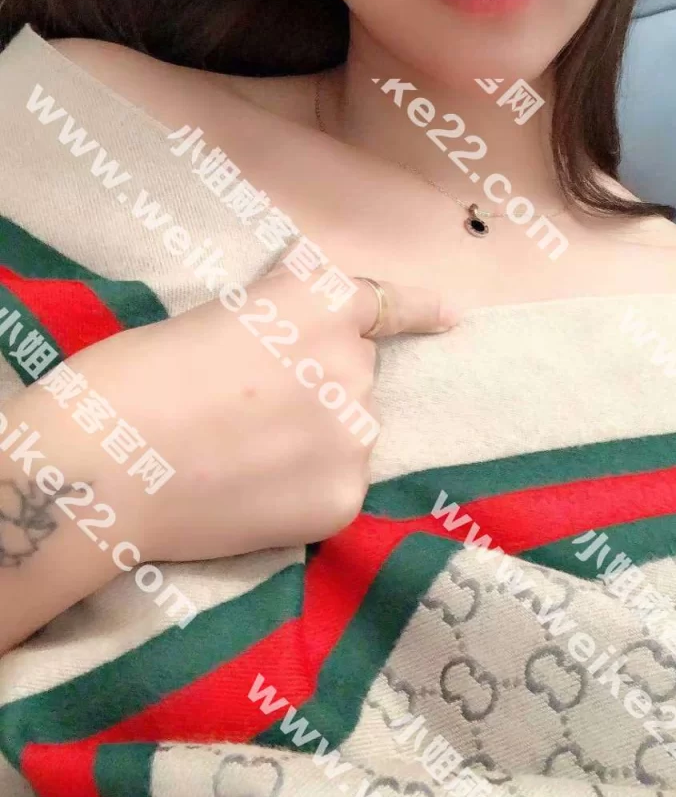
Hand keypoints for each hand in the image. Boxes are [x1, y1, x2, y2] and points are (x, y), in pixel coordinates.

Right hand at [60, 267, 459, 562]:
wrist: (102, 465)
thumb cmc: (135, 374)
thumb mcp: (219, 314)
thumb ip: (280, 318)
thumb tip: (309, 331)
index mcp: (322, 300)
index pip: (387, 304)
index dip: (419, 310)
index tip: (452, 317)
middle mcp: (356, 361)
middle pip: (356, 373)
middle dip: (317, 385)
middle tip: (242, 407)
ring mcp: (356, 434)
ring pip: (347, 432)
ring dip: (312, 439)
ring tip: (235, 455)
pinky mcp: (343, 497)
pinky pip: (335, 485)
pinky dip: (301, 490)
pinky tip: (246, 494)